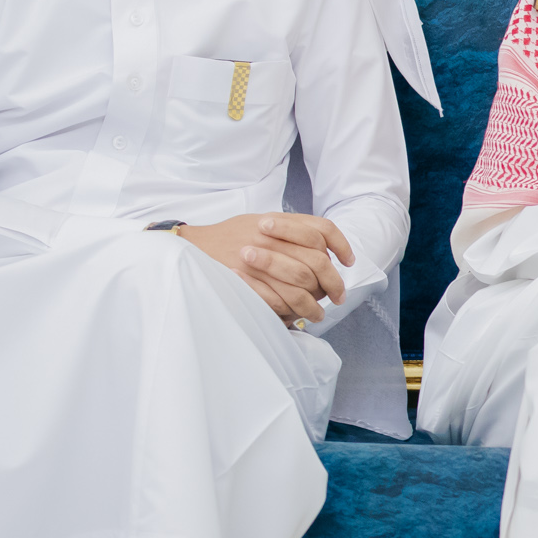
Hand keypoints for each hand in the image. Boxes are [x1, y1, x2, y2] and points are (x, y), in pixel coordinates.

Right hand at [174, 213, 354, 327]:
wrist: (190, 247)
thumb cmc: (228, 236)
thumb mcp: (259, 221)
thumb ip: (289, 229)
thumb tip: (323, 247)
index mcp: (278, 220)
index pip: (322, 229)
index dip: (341, 245)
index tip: (347, 262)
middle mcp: (271, 237)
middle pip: (317, 261)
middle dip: (333, 283)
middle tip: (337, 297)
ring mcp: (258, 259)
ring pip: (301, 284)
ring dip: (314, 304)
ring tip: (318, 315)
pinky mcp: (246, 280)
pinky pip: (278, 300)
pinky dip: (291, 311)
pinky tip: (296, 317)